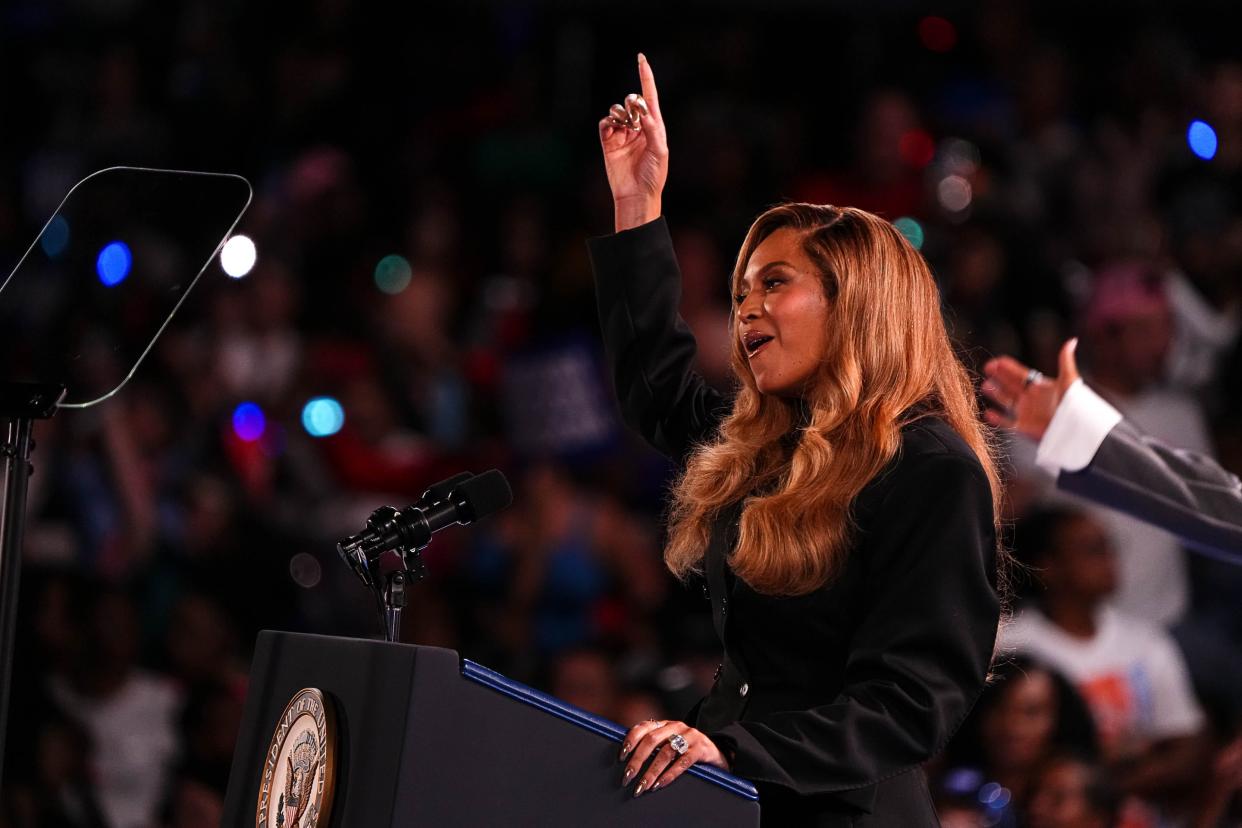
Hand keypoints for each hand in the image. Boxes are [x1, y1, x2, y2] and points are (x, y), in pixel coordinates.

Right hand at [598, 54, 667, 230]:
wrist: (637, 195)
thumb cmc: (654, 176)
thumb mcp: (659, 151)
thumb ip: (653, 129)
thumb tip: (643, 113)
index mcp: (654, 126)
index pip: (649, 96)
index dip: (645, 76)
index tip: (641, 57)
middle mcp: (638, 127)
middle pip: (631, 101)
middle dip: (632, 104)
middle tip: (635, 120)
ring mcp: (623, 134)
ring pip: (616, 111)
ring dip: (620, 116)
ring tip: (624, 129)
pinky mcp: (609, 143)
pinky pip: (605, 124)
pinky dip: (608, 124)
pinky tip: (613, 131)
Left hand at [618, 718, 728, 796]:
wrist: (717, 751)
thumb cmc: (686, 750)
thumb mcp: (670, 742)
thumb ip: (654, 745)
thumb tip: (627, 760)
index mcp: (665, 724)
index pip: (643, 727)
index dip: (630, 740)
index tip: (621, 756)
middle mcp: (676, 726)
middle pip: (651, 741)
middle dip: (637, 760)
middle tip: (627, 777)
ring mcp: (690, 736)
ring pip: (666, 753)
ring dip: (651, 772)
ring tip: (642, 786)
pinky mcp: (701, 749)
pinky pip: (683, 762)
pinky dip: (669, 774)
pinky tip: (659, 784)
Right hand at [981, 338, 1080, 440]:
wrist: (1074, 429)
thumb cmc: (1075, 405)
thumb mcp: (1069, 380)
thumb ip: (1065, 361)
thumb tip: (1071, 340)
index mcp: (1040, 386)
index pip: (1020, 374)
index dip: (1007, 367)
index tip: (996, 361)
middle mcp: (1031, 399)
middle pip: (1010, 385)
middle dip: (998, 377)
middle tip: (986, 368)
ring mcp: (1026, 413)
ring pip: (1006, 401)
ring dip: (995, 394)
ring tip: (984, 386)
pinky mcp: (1024, 428)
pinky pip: (1007, 423)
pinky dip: (997, 419)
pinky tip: (988, 413)